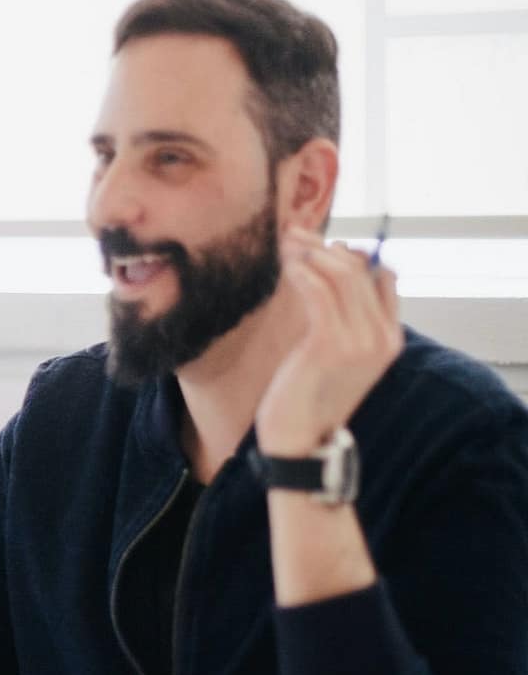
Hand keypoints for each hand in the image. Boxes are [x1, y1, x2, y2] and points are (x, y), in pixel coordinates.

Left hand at [256, 228, 400, 455]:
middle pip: (361, 270)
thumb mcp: (333, 356)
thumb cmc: (307, 397)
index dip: (353, 254)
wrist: (298, 441)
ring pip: (340, 275)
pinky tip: (287, 265)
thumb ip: (341, 322)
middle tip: (293, 233)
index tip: (320, 245)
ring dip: (309, 252)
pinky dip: (302, 271)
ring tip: (284, 243)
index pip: (383, 278)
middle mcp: (381, 337)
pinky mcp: (330, 344)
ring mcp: (360, 341)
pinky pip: (319, 292)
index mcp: (389, 339)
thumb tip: (330, 279)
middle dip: (324, 246)